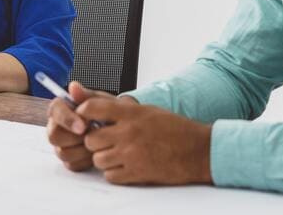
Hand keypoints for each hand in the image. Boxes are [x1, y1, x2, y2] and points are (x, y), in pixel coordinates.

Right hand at [46, 81, 117, 171]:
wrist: (121, 130)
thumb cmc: (109, 113)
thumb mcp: (102, 102)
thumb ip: (87, 96)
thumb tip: (73, 86)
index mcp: (62, 108)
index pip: (55, 111)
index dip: (67, 119)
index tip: (83, 126)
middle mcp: (57, 126)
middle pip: (54, 136)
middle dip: (75, 138)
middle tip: (93, 136)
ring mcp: (62, 144)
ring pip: (62, 152)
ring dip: (82, 149)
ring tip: (98, 143)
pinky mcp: (69, 159)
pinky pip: (72, 164)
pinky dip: (85, 160)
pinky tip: (95, 152)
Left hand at [78, 99, 212, 184]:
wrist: (198, 150)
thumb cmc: (175, 128)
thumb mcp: (147, 110)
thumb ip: (121, 109)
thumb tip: (94, 106)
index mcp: (132, 112)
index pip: (93, 108)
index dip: (84, 113)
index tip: (85, 117)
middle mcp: (129, 132)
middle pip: (91, 139)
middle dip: (94, 142)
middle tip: (104, 141)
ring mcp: (132, 153)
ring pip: (98, 159)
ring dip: (104, 158)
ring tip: (116, 155)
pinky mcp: (137, 172)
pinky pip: (110, 176)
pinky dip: (114, 173)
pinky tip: (125, 166)